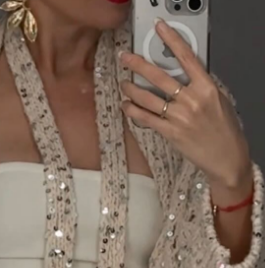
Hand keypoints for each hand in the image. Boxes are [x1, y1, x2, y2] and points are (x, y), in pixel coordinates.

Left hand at [120, 19, 252, 192]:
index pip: (186, 57)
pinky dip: (133, 111)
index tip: (159, 29)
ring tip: (123, 84)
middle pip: (160, 76)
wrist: (226, 156)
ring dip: (132, 90)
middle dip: (139, 65)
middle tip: (125, 59)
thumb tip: (183, 74)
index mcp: (206, 87)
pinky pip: (146, 118)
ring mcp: (180, 117)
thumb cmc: (224, 129)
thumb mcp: (219, 99)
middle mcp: (192, 100)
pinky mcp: (171, 133)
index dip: (171, 40)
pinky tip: (126, 105)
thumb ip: (200, 85)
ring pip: (148, 98)